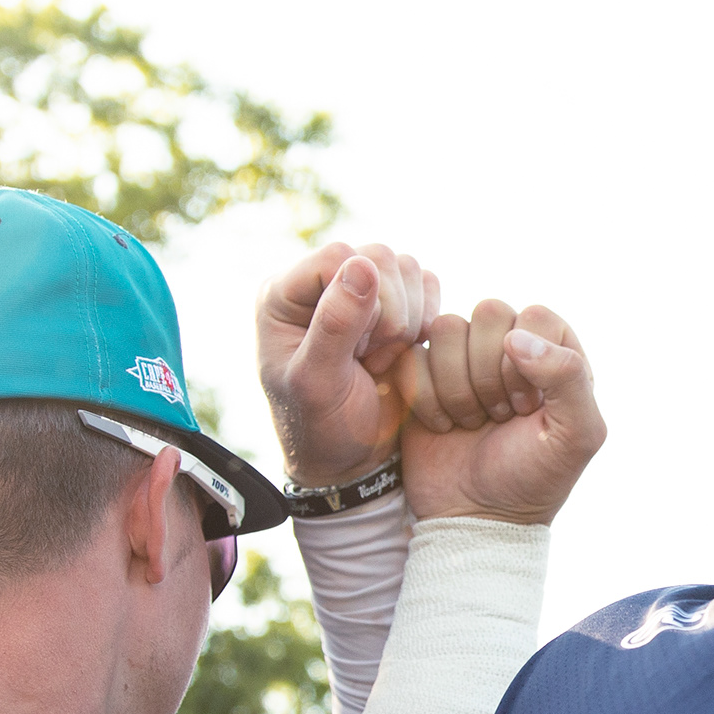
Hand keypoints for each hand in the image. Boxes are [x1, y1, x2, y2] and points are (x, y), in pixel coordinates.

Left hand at [257, 242, 441, 490]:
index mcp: (285, 293)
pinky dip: (427, 319)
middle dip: (388, 312)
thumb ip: (335, 325)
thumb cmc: (320, 426)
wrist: (350, 457)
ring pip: (406, 267)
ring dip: (408, 318)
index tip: (357, 349)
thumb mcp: (318, 383)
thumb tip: (361, 265)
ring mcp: (359, 289)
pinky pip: (428, 284)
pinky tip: (402, 353)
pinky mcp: (395, 302)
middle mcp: (321, 283)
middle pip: (377, 256)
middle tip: (369, 358)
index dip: (364, 299)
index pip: (339, 256)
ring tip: (380, 359)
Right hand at [395, 299, 603, 526]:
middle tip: (500, 416)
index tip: (528, 408)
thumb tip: (517, 337)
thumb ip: (569, 377)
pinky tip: (444, 426)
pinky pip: (412, 356)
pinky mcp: (422, 375)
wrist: (478, 518)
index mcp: (554, 350)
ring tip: (474, 422)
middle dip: (491, 373)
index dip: (528, 361)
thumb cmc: (534, 479)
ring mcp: (461, 357)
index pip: (535, 316)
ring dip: (458, 386)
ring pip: (447, 327)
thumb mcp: (577, 436)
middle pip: (490, 311)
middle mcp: (508, 345)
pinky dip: (426, 398)